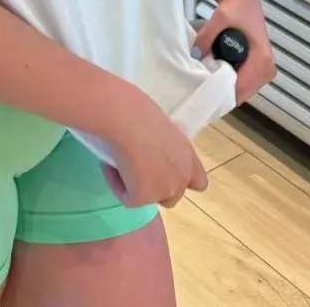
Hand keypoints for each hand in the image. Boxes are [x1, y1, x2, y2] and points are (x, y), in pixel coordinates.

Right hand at [102, 82, 207, 209]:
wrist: (124, 116)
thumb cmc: (137, 110)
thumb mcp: (160, 128)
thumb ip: (164, 146)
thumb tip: (149, 149)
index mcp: (188, 155)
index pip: (198, 182)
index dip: (181, 180)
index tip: (163, 171)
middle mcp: (183, 175)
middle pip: (172, 196)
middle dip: (156, 187)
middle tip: (136, 169)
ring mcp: (166, 189)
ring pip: (149, 199)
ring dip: (137, 187)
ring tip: (121, 164)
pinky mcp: (145, 197)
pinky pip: (128, 198)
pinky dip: (117, 184)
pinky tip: (110, 165)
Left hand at [192, 0, 275, 104]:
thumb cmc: (236, 5)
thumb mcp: (220, 17)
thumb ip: (207, 35)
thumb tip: (196, 54)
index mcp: (262, 58)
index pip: (243, 88)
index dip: (223, 94)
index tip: (203, 96)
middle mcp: (267, 67)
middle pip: (244, 93)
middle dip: (223, 93)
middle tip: (201, 90)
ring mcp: (264, 68)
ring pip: (244, 90)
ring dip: (226, 88)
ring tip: (206, 83)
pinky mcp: (257, 66)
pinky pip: (244, 82)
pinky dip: (230, 81)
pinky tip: (214, 76)